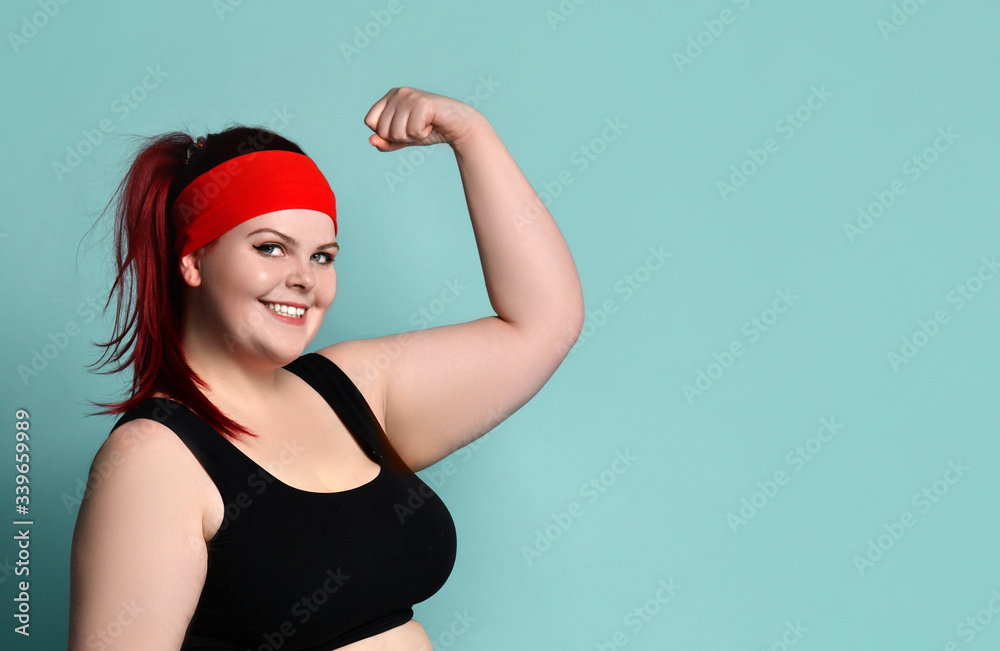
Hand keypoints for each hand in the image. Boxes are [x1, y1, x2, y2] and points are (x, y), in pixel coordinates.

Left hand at [364, 87, 481, 151]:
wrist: (458, 126)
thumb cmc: (430, 130)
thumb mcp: (404, 138)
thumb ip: (386, 142)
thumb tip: (371, 140)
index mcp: (389, 97)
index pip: (369, 121)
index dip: (385, 133)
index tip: (404, 128)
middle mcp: (397, 92)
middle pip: (382, 129)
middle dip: (401, 137)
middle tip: (418, 128)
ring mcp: (410, 96)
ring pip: (396, 132)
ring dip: (412, 136)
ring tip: (425, 125)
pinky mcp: (422, 103)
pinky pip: (412, 131)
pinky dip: (423, 134)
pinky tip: (431, 124)